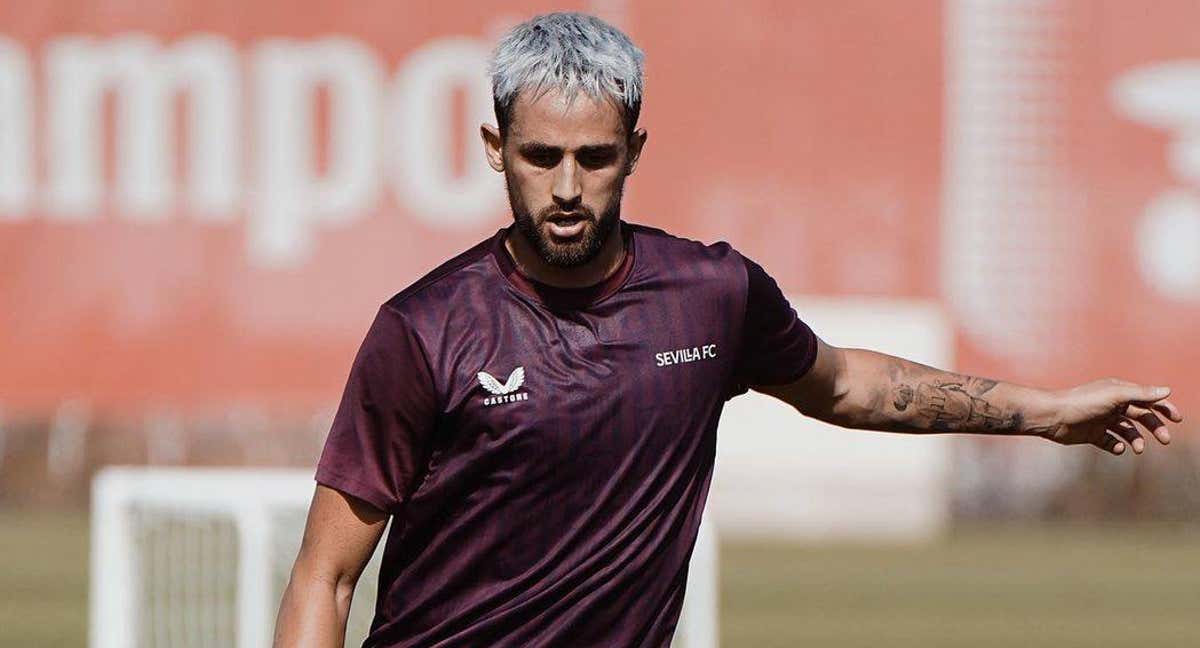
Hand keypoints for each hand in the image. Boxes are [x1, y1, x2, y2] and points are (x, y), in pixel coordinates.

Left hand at [1040, 378, 1183, 454]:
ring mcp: (1103, 420)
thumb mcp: (1115, 395)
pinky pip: (1111, 442)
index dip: (1164, 408)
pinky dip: (1117, 446)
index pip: (1147, 399)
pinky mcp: (1093, 435)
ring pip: (1128, 432)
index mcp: (1119, 392)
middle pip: (1141, 417)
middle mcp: (1112, 405)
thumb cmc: (1082, 401)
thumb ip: (1141, 394)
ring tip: (1138, 448)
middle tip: (1165, 440)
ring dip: (1137, 440)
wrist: (1052, 416)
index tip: (1177, 419)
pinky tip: (1117, 447)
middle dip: (1155, 428)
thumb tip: (1167, 390)